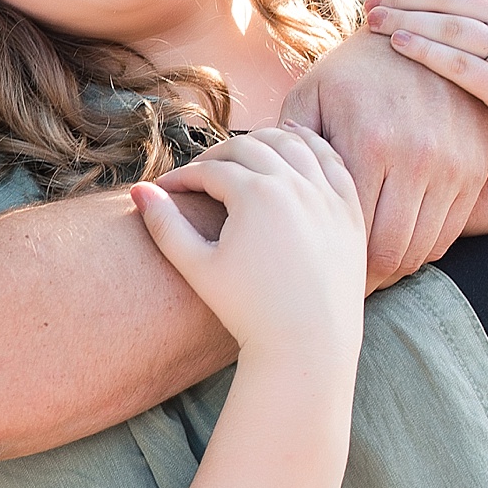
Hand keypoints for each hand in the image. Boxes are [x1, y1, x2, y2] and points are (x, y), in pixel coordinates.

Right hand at [138, 126, 364, 365]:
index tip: (167, 191)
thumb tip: (138, 190)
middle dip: (218, 156)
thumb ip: (164, 225)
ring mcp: (327, 195)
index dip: (182, 178)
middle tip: (200, 175)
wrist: (308, 346)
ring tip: (241, 154)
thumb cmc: (248, 312)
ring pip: (293, 143)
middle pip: (249, 148)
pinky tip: (292, 145)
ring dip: (262, 141)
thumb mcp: (198, 268)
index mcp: (256, 194)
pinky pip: (330, 161)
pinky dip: (309, 146)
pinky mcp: (349, 209)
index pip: (211, 170)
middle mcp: (296, 185)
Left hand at [286, 0, 487, 288]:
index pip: (351, 231)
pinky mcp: (473, 170)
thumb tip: (266, 196)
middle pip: (389, 252)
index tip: (314, 272)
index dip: (333, 262)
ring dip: (392, 269)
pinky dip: (420, 250)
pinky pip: (447, 233)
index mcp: (369, 142)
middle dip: (362, 278)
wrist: (420, 38)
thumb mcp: (309, 96)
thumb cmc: (350, 73)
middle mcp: (417, 158)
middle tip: (339, 284)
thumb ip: (285, 148)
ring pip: (420, 249)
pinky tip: (395, 247)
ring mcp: (451, 166)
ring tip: (365, 271)